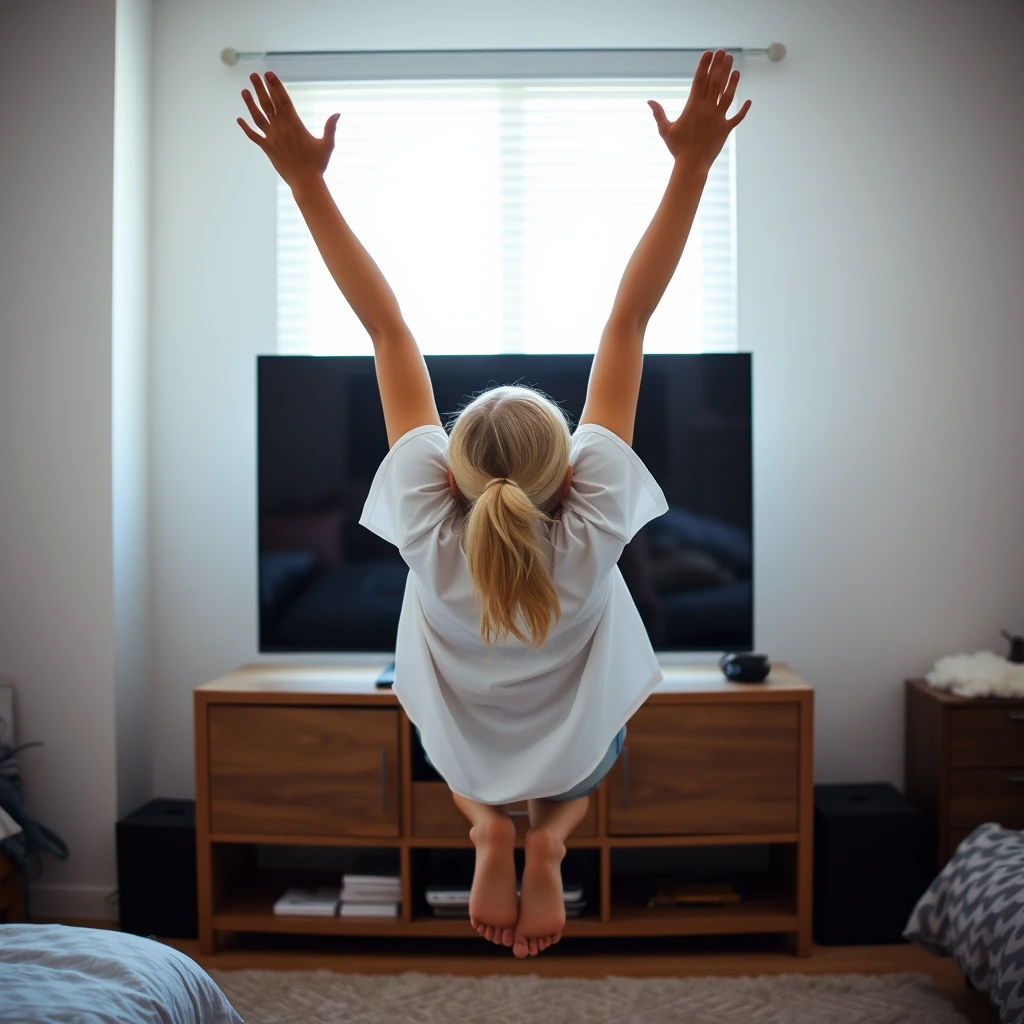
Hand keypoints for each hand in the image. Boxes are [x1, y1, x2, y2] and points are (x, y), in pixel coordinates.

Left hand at [237, 71, 339, 188]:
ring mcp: (272, 138)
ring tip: (244, 90)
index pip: (282, 100)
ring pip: (258, 116)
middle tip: (254, 75)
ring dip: (250, 103)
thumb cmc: (317, 164)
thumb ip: (330, 127)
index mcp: (294, 124)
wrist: (305, 182)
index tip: (269, 74)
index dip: (275, 85)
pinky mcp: (267, 148)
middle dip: (261, 88)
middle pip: (268, 104)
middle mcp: (281, 128)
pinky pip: (254, 136)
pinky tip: (238, 119)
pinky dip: (246, 128)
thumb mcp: (327, 144)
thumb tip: (338, 113)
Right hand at [648, 50, 751, 170]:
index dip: (704, 66)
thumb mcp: (665, 130)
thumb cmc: (677, 148)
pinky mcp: (725, 129)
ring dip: (732, 81)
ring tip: (735, 68)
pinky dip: (743, 110)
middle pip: (715, 83)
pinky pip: (737, 118)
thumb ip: (659, 114)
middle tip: (724, 52)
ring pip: (727, 95)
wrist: (692, 165)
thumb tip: (649, 101)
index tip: (709, 53)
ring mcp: (718, 118)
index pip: (700, 81)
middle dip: (719, 66)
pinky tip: (748, 100)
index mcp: (693, 107)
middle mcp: (707, 109)